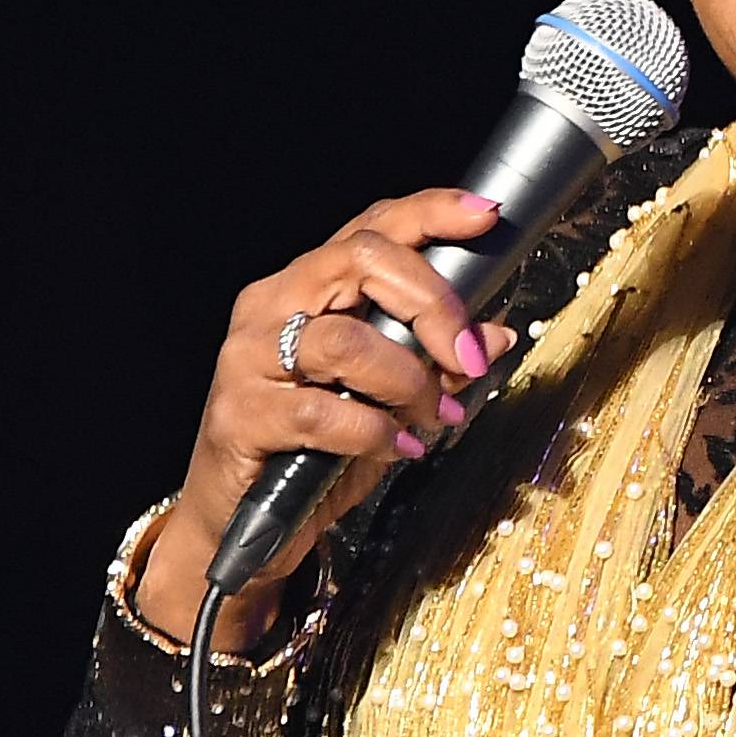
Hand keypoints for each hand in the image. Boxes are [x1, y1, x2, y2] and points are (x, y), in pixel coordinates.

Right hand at [132, 187, 522, 647]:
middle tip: (467, 355)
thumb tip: (496, 335)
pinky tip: (396, 447)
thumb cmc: (315, 448)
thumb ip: (436, 360)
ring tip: (431, 415)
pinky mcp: (240, 415)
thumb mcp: (390, 397)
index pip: (371, 227)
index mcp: (306, 286)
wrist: (239, 522)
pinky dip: (375, 432)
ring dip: (407, 380)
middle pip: (363, 261)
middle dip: (433, 304)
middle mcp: (271, 306)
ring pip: (345, 341)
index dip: (429, 214)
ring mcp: (248, 358)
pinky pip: (323, 412)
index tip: (485, 216)